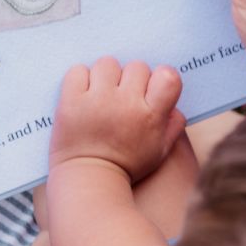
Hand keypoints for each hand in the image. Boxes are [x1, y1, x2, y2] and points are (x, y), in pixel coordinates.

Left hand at [50, 58, 184, 182]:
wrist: (88, 181)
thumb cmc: (125, 167)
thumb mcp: (159, 152)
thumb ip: (172, 126)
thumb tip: (174, 105)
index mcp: (151, 116)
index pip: (168, 76)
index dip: (160, 77)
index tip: (150, 87)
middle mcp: (126, 104)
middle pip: (137, 67)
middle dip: (131, 78)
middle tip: (122, 94)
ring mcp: (97, 100)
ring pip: (107, 64)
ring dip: (105, 75)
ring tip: (100, 93)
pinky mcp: (71, 101)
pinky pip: (78, 71)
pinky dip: (80, 78)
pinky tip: (82, 93)